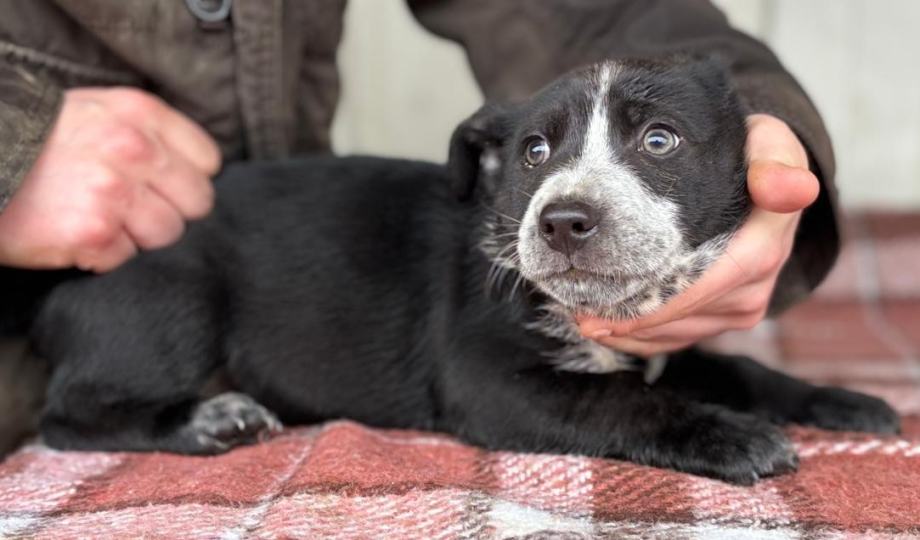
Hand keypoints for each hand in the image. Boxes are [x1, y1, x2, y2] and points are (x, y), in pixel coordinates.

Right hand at [0, 87, 219, 271]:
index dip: (185, 179)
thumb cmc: (32, 140)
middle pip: (196, 201)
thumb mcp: (94, 111)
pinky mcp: (94, 232)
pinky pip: (127, 257)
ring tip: (97, 219)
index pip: (207, 161)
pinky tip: (75, 235)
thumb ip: (145, 131)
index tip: (161, 185)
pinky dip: (104, 255)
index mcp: (140, 114)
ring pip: (168, 234)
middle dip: (167, 209)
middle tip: (128, 208)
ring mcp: (115, 191)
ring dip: (136, 235)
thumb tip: (192, 169)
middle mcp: (134, 149)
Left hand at [577, 114, 819, 356]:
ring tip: (582, 318)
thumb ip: (776, 160)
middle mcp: (756, 283)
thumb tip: (788, 187)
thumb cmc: (756, 157)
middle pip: (687, 313)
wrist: (766, 183)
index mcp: (765, 242)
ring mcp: (740, 306)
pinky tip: (605, 328)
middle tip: (579, 315)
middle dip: (633, 319)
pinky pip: (678, 339)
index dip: (666, 300)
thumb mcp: (769, 144)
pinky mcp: (724, 318)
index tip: (620, 306)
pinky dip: (639, 338)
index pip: (713, 280)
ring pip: (678, 332)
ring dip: (630, 331)